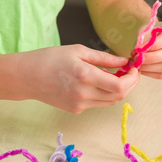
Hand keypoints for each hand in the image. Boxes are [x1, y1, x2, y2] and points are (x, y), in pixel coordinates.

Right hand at [16, 45, 139, 113]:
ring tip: (115, 75)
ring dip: (118, 90)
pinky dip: (104, 94)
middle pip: (118, 96)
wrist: (27, 76)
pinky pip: (98, 103)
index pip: (119, 86)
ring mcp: (79, 105)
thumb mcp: (78, 50)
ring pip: (110, 102)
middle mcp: (83, 94)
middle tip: (129, 71)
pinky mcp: (75, 110)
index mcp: (85, 76)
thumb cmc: (50, 58)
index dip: (132, 79)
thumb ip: (104, 58)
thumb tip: (125, 61)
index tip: (134, 68)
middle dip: (129, 84)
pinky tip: (99, 82)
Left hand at [138, 20, 161, 78]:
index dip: (156, 44)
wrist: (156, 37)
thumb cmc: (152, 32)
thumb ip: (144, 39)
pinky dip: (152, 74)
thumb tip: (139, 53)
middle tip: (137, 58)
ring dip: (150, 67)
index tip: (139, 48)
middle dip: (152, 58)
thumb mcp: (147, 29)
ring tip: (137, 64)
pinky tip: (143, 69)